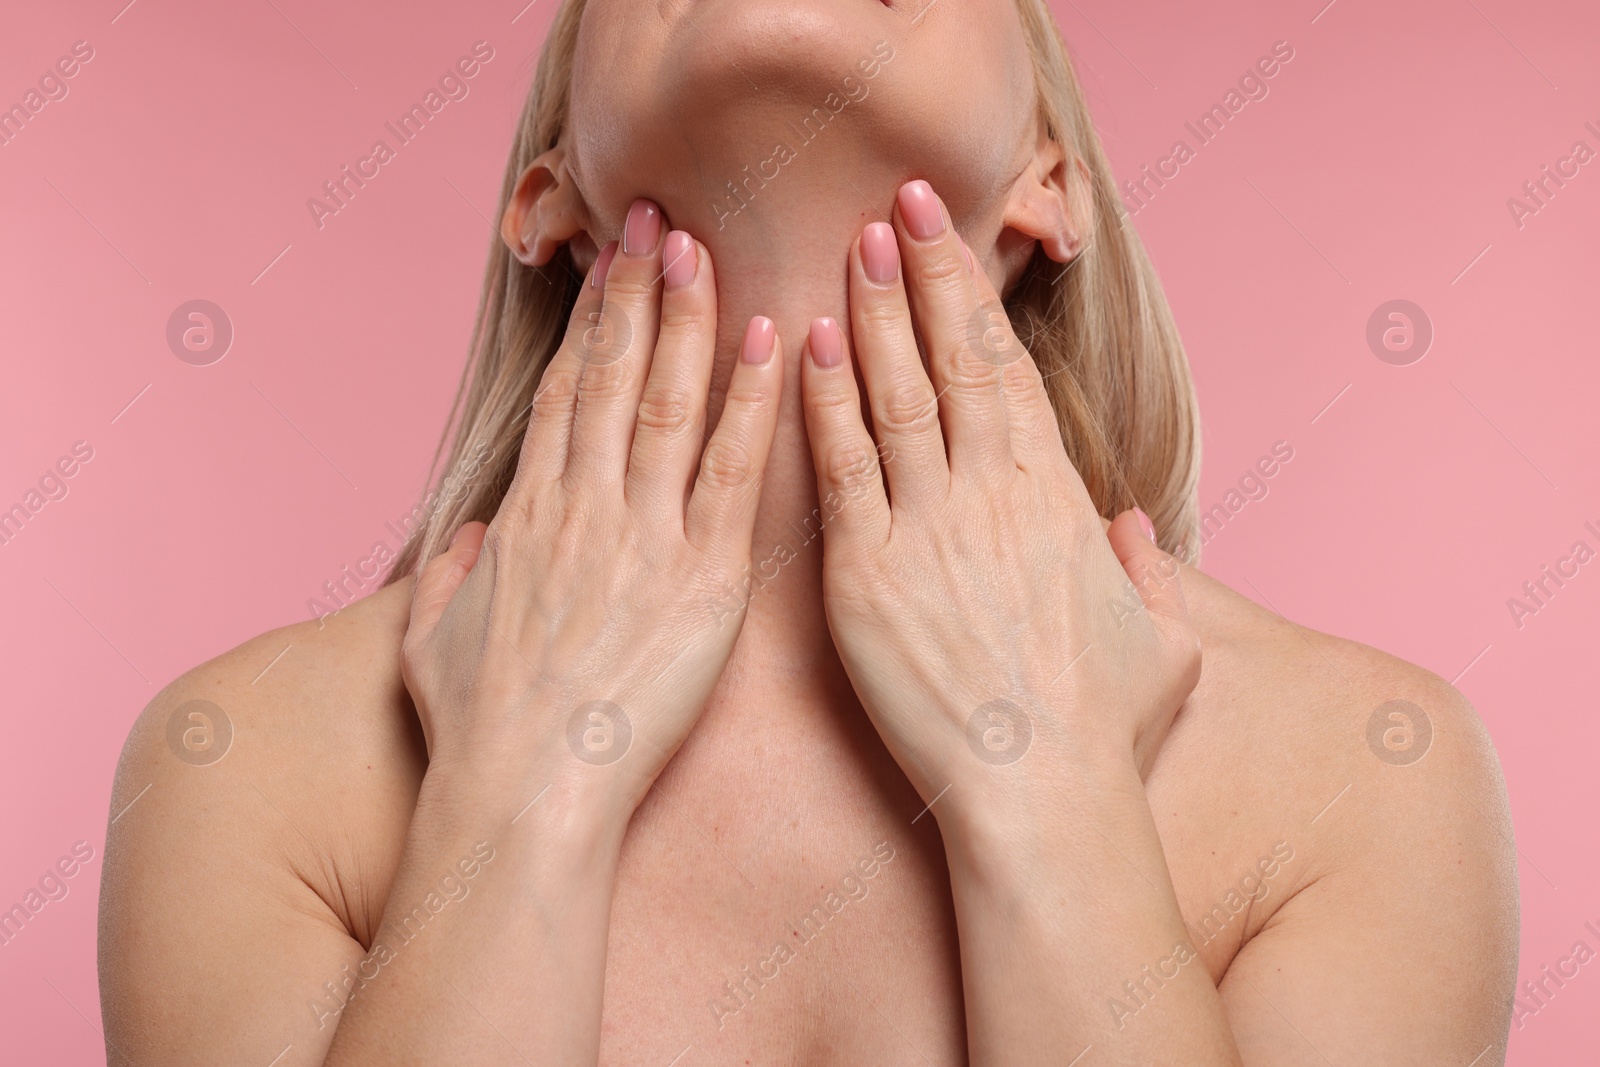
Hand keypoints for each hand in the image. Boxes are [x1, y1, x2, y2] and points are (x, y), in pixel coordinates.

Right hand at [400, 201, 783, 818]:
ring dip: (690, 321)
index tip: (608, 267)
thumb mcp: (428, 642)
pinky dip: (754, 405)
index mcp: (528, 519)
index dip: (590, 326)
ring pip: (668, 404)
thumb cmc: (477, 732)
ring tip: (706, 251)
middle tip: (659, 221)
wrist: (524, 795)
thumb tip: (469, 537)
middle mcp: (583, 509)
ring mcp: (643, 538)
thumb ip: (448, 576)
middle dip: (637, 294)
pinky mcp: (702, 580)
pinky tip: (775, 344)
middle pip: (612, 378)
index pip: (563, 397)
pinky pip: (734, 473)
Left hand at [799, 180, 1198, 822]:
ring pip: (895, 398)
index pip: (1006, 375)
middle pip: (953, 363)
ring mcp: (927, 530)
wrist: (1040, 798)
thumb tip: (1127, 527)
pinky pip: (842, 470)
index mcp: (1054, 501)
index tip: (949, 243)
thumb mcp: (1163, 646)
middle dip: (925, 277)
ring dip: (873, 316)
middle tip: (896, 205)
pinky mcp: (866, 577)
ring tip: (853, 249)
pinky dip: (825, 405)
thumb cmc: (1101, 733)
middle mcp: (991, 495)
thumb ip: (1146, 572)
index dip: (973, 301)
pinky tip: (811, 347)